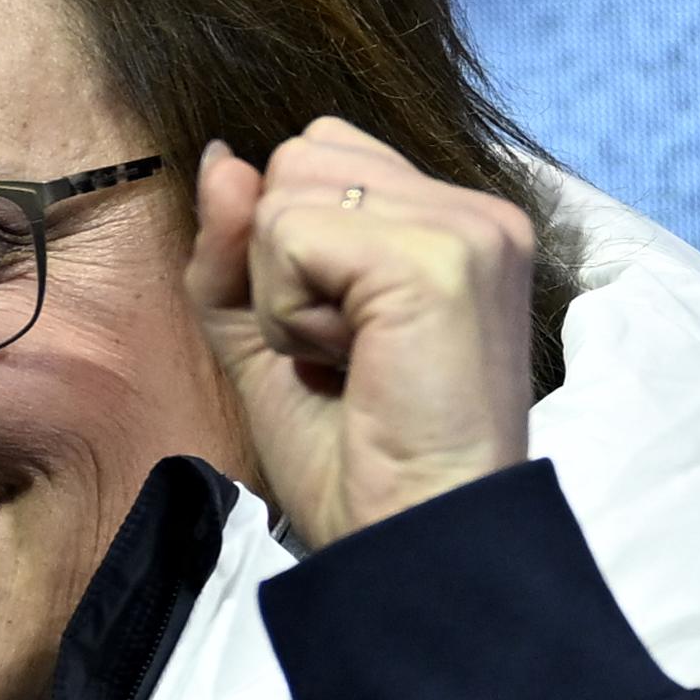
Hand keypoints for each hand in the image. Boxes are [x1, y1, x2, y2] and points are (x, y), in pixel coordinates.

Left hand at [194, 118, 541, 551]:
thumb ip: (237, 249)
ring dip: (285, 292)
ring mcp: (466, 228)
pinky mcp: (436, 257)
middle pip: (302, 156)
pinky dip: (289, 313)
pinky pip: (289, 235)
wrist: (411, 546)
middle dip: (286, 264)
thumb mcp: (271, 340)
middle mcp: (477, 211)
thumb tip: (221, 158)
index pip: (325, 153)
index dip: (292, 245)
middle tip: (347, 354)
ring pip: (288, 191)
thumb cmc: (358, 462)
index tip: (342, 340)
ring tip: (351, 360)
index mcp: (458, 224)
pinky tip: (349, 363)